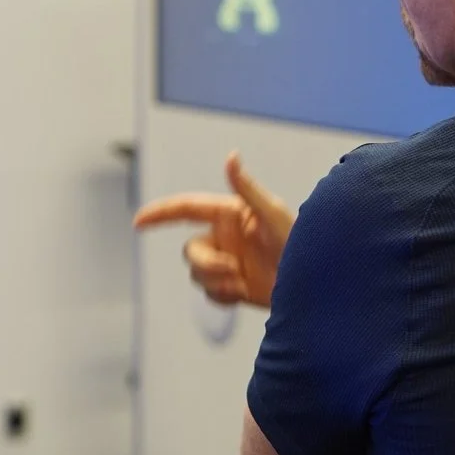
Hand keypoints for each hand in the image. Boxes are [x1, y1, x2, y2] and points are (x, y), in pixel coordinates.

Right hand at [133, 152, 293, 308]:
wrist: (315, 285)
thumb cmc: (301, 243)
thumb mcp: (274, 214)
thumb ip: (247, 188)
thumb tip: (231, 156)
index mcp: (230, 215)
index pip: (186, 209)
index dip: (159, 214)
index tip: (138, 222)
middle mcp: (225, 238)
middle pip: (190, 250)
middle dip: (205, 263)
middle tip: (230, 271)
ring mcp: (228, 263)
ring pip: (197, 273)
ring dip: (214, 281)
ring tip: (241, 284)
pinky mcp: (234, 287)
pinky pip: (210, 294)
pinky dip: (222, 297)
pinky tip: (243, 294)